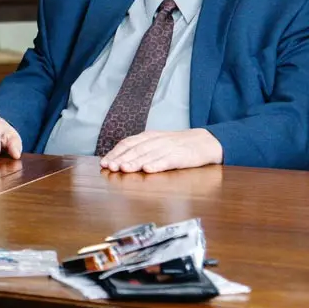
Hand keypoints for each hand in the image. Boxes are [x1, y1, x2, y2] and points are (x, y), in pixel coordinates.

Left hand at [99, 129, 222, 173]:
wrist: (204, 142)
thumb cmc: (177, 145)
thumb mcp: (156, 143)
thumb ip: (140, 149)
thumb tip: (118, 160)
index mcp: (148, 137)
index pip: (128, 143)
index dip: (115, 153)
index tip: (104, 163)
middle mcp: (156, 141)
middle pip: (135, 149)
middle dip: (121, 159)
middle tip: (110, 167)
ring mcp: (168, 148)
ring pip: (148, 155)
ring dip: (134, 162)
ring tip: (123, 169)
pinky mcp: (180, 156)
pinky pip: (167, 160)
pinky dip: (157, 165)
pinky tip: (148, 170)